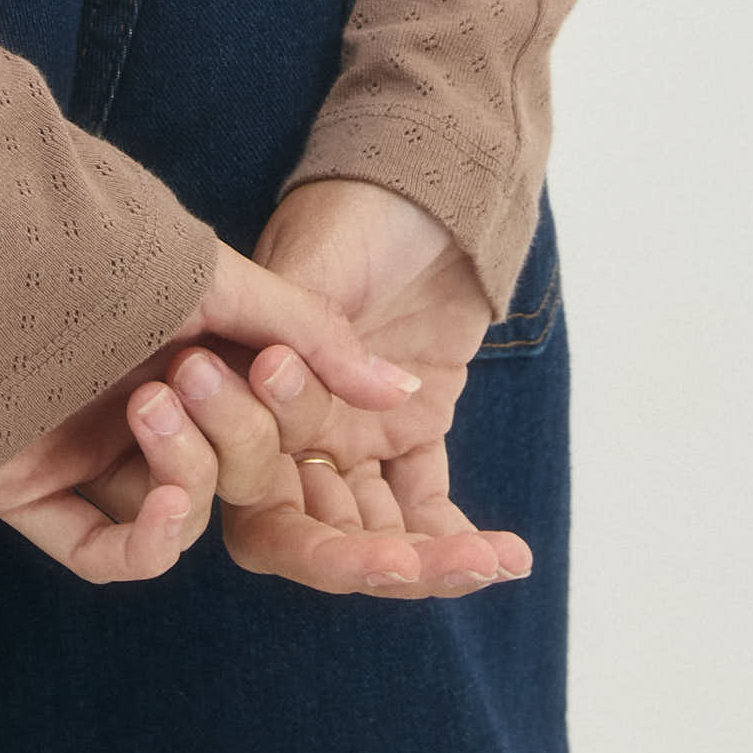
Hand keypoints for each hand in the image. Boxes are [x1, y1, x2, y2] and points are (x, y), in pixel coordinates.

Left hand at [0, 233, 426, 583]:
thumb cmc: (101, 243)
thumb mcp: (223, 286)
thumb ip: (315, 342)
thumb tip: (410, 395)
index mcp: (186, 361)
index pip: (264, 432)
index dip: (298, 432)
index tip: (302, 395)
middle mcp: (138, 413)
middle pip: (222, 477)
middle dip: (231, 441)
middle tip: (191, 372)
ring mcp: (85, 456)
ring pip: (168, 514)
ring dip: (186, 477)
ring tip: (154, 406)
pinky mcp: (33, 494)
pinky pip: (104, 554)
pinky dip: (148, 542)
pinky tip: (168, 500)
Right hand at [168, 178, 531, 600]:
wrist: (425, 184)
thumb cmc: (353, 211)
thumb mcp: (319, 267)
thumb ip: (301, 336)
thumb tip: (281, 391)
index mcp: (247, 397)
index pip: (253, 493)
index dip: (294, 527)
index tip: (358, 535)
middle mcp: (292, 434)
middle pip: (319, 529)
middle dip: (368, 558)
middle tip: (417, 568)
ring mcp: (353, 438)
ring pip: (378, 526)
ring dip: (428, 554)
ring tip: (485, 562)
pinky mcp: (408, 433)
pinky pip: (427, 500)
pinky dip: (460, 530)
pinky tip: (505, 554)